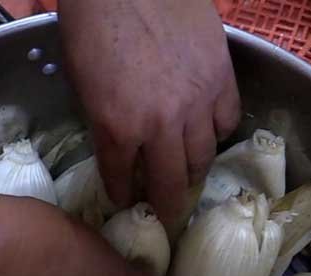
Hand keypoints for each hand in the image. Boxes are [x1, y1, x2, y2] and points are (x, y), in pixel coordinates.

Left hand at [58, 0, 239, 227]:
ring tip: (187, 175)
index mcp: (117, 127)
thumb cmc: (93, 24)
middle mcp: (161, 125)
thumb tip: (118, 145)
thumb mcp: (82, 83)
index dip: (123, 197)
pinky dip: (217, 132)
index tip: (126, 205)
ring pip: (203, 158)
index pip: (122, 181)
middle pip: (171, 183)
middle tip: (167, 215)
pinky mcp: (222, 77)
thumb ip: (103, 121)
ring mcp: (196, 102)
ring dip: (193, 171)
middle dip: (167, 206)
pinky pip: (227, 120)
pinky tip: (208, 130)